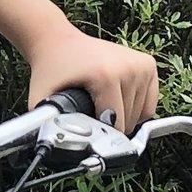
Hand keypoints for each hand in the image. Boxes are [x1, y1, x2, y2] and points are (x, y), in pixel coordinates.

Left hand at [22, 27, 159, 134]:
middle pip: (128, 121)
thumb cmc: (52, 70)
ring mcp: (141, 64)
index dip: (99, 135)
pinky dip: (136, 110)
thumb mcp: (42, 100)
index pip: (115, 125)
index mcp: (106, 75)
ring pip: (140, 115)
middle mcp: (128, 67)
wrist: (59, 42)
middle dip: (110, 127)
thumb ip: (47, 126)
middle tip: (91, 115)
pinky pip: (149, 104)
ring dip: (123, 118)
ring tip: (102, 106)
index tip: (86, 130)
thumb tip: (53, 149)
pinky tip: (117, 102)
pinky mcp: (148, 64)